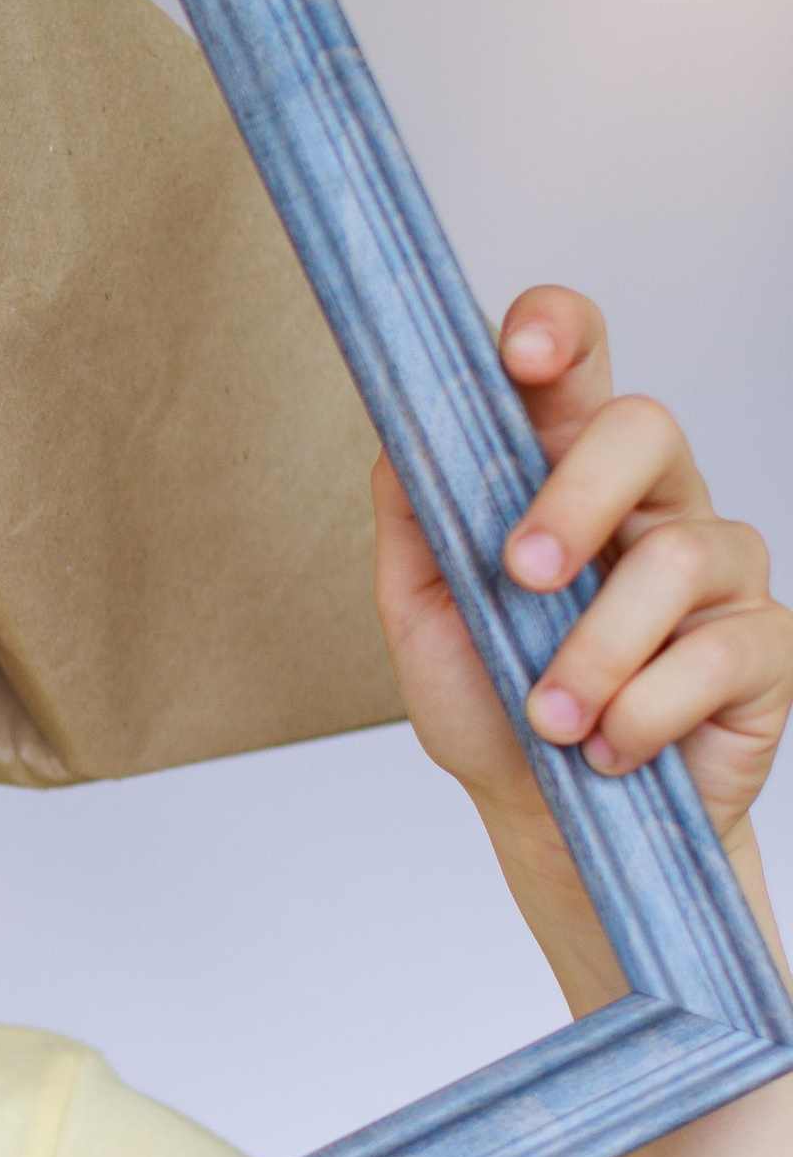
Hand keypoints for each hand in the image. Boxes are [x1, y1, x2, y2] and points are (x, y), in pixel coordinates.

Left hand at [370, 285, 792, 1000]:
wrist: (550, 822)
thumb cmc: (488, 706)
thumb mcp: (422, 616)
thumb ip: (415, 523)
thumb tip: (399, 435)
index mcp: (561, 476)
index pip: (575, 371)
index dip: (558, 334)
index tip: (523, 351)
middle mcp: (650, 503)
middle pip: (646, 426)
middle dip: (578, 496)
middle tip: (520, 576)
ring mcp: (717, 570)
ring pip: (679, 556)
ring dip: (595, 650)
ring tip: (551, 715)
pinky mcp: (765, 646)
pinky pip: (716, 653)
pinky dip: (642, 709)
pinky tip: (608, 744)